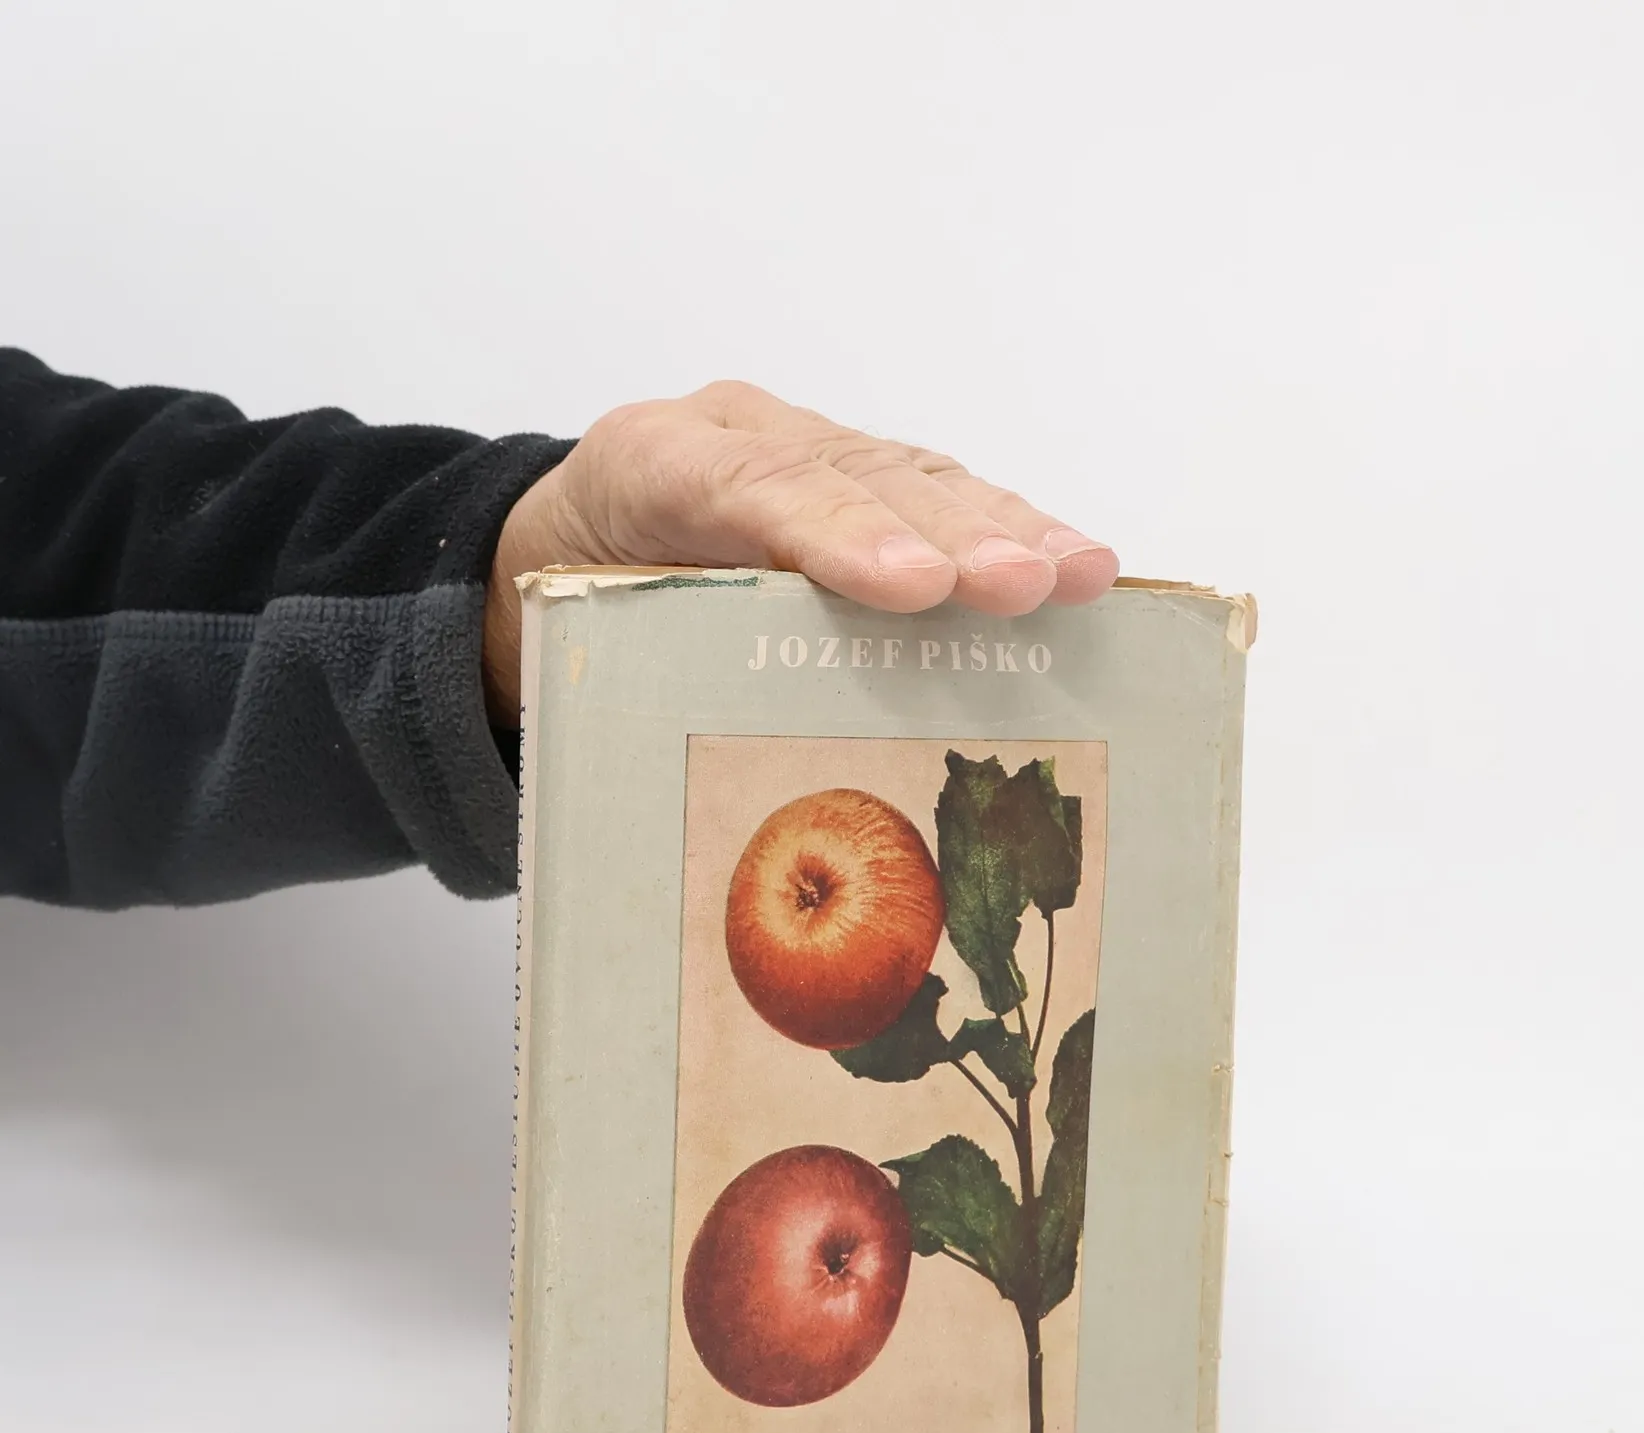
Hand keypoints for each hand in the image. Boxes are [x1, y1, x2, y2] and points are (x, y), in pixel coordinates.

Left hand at [484, 381, 1118, 723]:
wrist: (563, 537)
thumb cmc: (578, 605)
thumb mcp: (584, 634)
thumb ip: (650, 665)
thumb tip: (727, 785)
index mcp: (649, 465)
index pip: (748, 488)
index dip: (837, 533)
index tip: (913, 587)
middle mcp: (737, 435)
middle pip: (856, 474)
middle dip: (949, 531)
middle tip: (1023, 582)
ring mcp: (806, 443)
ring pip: (913, 475)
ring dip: (1006, 527)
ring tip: (1079, 573)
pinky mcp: (857, 470)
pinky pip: (937, 493)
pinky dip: (1009, 529)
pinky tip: (1075, 566)